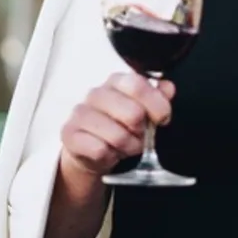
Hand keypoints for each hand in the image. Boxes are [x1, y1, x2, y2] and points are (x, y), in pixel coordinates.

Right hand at [59, 72, 175, 178]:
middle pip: (132, 113)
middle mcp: (96, 93)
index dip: (156, 105)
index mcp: (116, 81)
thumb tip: (168, 88)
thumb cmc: (119, 127)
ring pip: (118, 136)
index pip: (138, 85)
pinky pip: (99, 150)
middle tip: (139, 136)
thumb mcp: (143, 111)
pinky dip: (109, 156)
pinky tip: (107, 152)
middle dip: (142, 132)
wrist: (91, 150)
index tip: (163, 118)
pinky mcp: (69, 134)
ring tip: (123, 145)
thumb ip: (158, 98)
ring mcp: (80, 113)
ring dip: (127, 146)